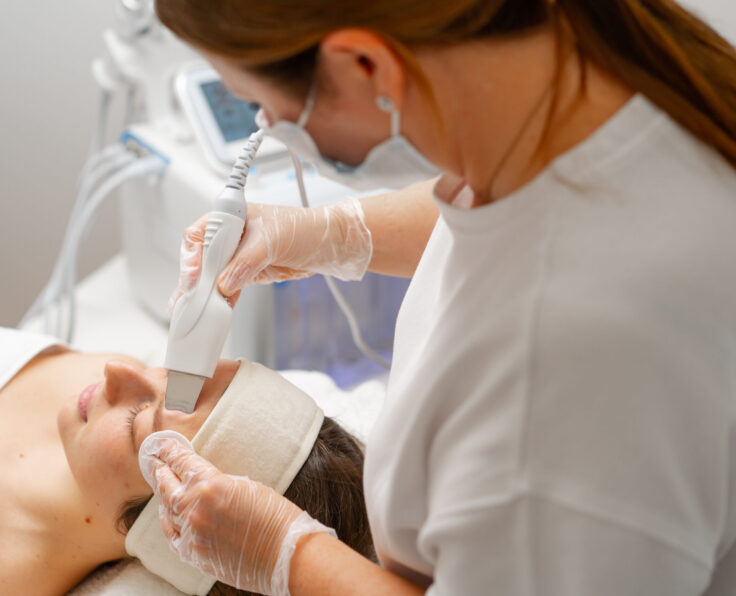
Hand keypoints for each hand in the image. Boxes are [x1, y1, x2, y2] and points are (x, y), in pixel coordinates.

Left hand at [139, 431, 334, 593]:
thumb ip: (218, 483)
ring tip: (162, 485)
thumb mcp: (246, 486)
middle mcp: (195, 507)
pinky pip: (172, 535)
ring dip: (164, 496)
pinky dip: (168, 522)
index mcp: (210, 484)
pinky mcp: (193, 554)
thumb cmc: (275, 516)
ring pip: (167, 510)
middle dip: (160, 470)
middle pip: (166, 484)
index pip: (181, 462)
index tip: (162, 446)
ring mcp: (191, 532)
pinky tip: (168, 514)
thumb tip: (201, 483)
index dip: (169, 452)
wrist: (284, 554)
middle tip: (154, 460)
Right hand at [169, 198, 372, 309]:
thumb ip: (245, 261)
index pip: (198, 235)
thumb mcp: (271, 241)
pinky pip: (226, 288)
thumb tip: (224, 282)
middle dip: (194, 281)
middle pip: (199, 259)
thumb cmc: (303, 229)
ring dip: (203, 295)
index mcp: (230, 217)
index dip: (192, 257)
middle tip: (193, 299)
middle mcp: (228, 236)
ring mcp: (235, 256)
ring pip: (210, 277)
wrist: (326, 246)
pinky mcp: (245, 273)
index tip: (195, 277)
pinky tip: (215, 311)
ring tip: (196, 312)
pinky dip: (221, 301)